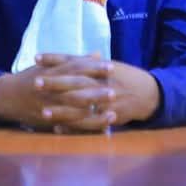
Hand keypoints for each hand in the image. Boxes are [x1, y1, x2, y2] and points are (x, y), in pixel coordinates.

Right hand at [0, 54, 114, 130]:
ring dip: (94, 114)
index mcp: (52, 71)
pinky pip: (68, 126)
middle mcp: (51, 89)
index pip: (75, 68)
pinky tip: (99, 130)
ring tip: (112, 114)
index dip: (93, 68)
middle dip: (96, 92)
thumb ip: (75, 60)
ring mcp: (48, 106)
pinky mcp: (47, 121)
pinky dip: (84, 129)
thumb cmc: (32, 77)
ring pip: (73, 111)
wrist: (7, 96)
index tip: (111, 67)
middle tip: (114, 92)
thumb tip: (98, 53)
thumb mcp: (50, 65)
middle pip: (76, 90)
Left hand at [35, 55, 160, 130]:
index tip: (36, 57)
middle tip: (35, 82)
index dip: (56, 58)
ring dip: (62, 109)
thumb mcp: (110, 66)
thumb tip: (68, 58)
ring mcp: (107, 99)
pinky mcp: (111, 115)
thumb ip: (88, 63)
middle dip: (55, 82)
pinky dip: (74, 126)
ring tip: (43, 111)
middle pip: (76, 81)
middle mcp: (103, 81)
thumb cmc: (126, 78)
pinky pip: (90, 123)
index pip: (75, 59)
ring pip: (82, 105)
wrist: (150, 94)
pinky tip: (58, 128)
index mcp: (101, 66)